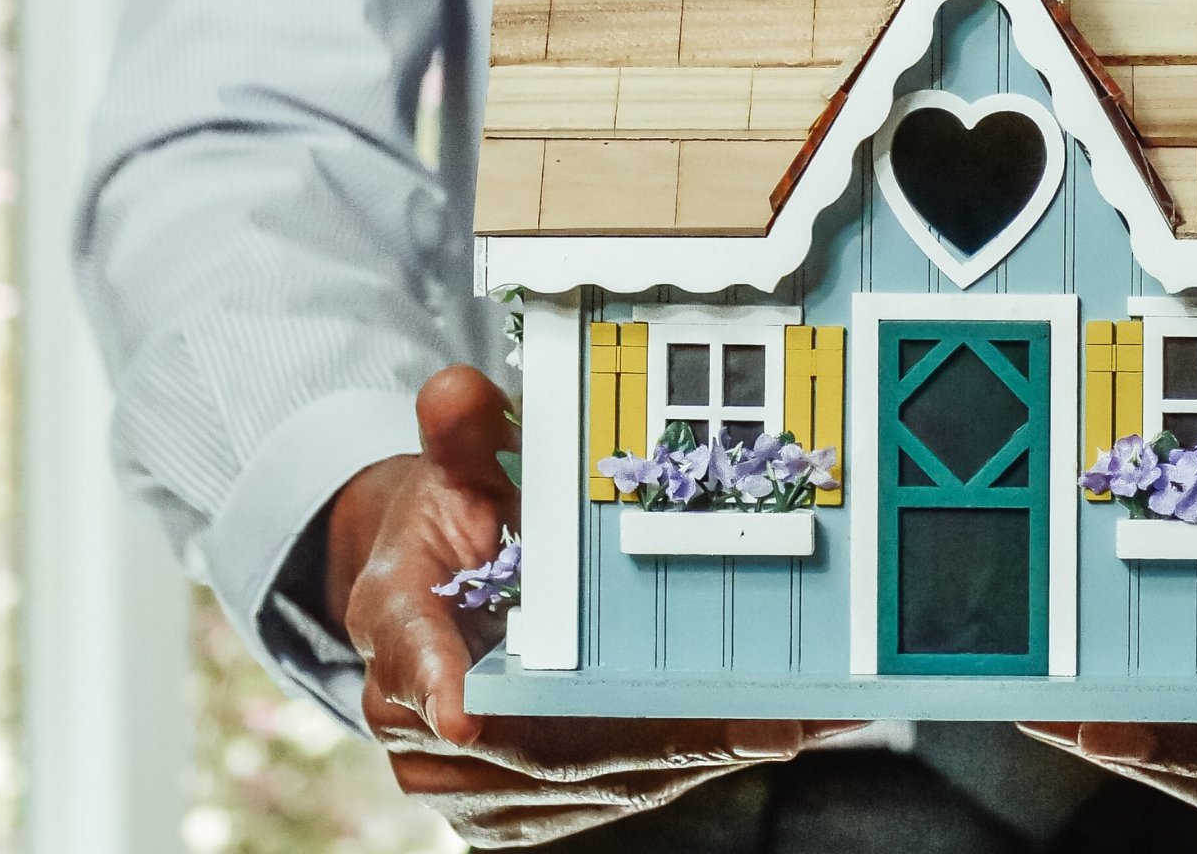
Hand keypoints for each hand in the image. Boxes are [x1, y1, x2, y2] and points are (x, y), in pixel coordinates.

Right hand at [327, 365, 861, 847]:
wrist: (444, 591)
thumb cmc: (460, 524)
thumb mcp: (461, 468)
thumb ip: (466, 435)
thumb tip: (456, 390)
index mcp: (398, 625)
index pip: (411, 661)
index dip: (437, 686)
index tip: (469, 716)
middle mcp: (427, 721)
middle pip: (538, 746)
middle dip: (658, 739)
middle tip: (767, 720)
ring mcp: (479, 779)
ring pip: (598, 779)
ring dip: (701, 755)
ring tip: (798, 722)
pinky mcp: (532, 806)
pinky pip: (625, 789)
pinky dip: (701, 762)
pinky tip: (777, 732)